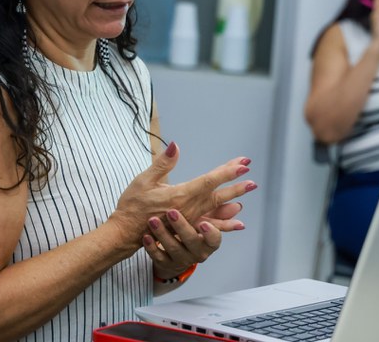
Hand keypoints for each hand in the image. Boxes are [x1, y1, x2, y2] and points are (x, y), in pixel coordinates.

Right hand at [109, 142, 256, 243]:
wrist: (126, 232)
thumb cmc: (133, 205)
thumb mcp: (144, 180)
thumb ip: (163, 163)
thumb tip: (176, 145)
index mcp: (180, 195)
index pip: (209, 181)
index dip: (227, 172)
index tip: (242, 164)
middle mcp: (189, 209)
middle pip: (217, 195)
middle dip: (236, 186)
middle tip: (252, 180)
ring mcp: (189, 220)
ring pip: (216, 210)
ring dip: (232, 202)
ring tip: (246, 197)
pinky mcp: (186, 227)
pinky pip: (210, 225)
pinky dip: (225, 223)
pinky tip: (237, 222)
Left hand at [143, 208, 220, 279]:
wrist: (174, 256)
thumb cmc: (192, 232)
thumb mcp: (205, 222)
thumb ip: (218, 213)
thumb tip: (238, 206)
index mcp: (209, 243)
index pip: (214, 240)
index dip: (210, 234)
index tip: (203, 223)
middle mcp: (196, 253)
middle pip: (191, 242)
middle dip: (182, 227)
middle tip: (172, 212)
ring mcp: (180, 259)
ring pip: (172, 248)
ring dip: (162, 234)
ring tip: (153, 220)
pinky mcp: (165, 263)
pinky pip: (157, 257)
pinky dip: (151, 246)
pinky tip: (146, 236)